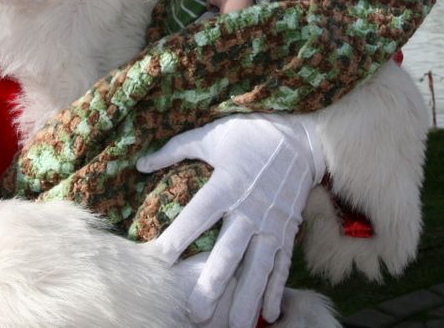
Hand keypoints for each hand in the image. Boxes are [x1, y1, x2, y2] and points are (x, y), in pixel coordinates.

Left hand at [138, 114, 324, 327]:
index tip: (157, 260)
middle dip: (213, 284)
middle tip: (196, 312)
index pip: (198, 216)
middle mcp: (250, 210)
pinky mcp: (287, 232)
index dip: (178, 238)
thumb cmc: (253, 134)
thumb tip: (140, 163)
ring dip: (246, 298)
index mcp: (228, 185)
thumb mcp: (213, 135)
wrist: (302, 140)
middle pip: (229, 252)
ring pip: (258, 267)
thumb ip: (176, 149)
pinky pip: (281, 265)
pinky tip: (268, 315)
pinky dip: (275, 290)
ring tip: (235, 326)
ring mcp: (272, 225)